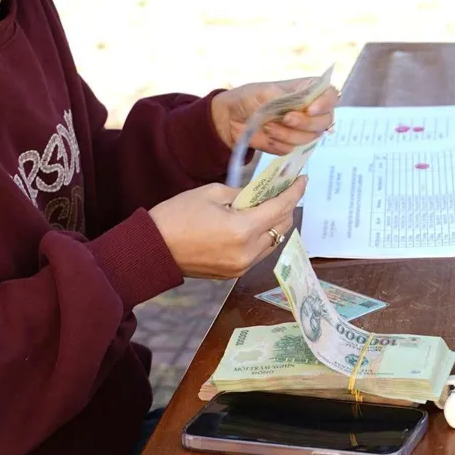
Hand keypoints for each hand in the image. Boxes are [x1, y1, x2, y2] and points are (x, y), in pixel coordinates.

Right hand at [148, 177, 304, 279]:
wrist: (152, 250)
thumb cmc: (176, 216)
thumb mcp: (211, 193)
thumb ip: (243, 194)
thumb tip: (261, 194)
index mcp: (243, 229)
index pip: (281, 208)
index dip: (295, 192)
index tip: (302, 180)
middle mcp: (247, 252)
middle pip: (282, 227)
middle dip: (287, 206)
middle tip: (283, 189)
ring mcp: (241, 267)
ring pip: (273, 242)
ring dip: (275, 223)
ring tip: (268, 205)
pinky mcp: (232, 274)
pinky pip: (259, 253)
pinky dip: (262, 237)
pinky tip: (253, 223)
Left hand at [211, 78, 338, 155]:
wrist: (230, 118)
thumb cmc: (250, 97)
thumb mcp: (268, 92)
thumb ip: (289, 101)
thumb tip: (305, 109)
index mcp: (308, 90)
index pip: (331, 95)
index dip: (325, 104)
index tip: (310, 109)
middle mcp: (310, 110)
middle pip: (325, 121)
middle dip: (304, 123)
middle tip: (285, 118)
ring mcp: (301, 129)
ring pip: (309, 138)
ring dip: (287, 134)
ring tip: (268, 125)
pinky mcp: (290, 144)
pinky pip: (293, 149)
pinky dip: (278, 143)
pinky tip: (266, 135)